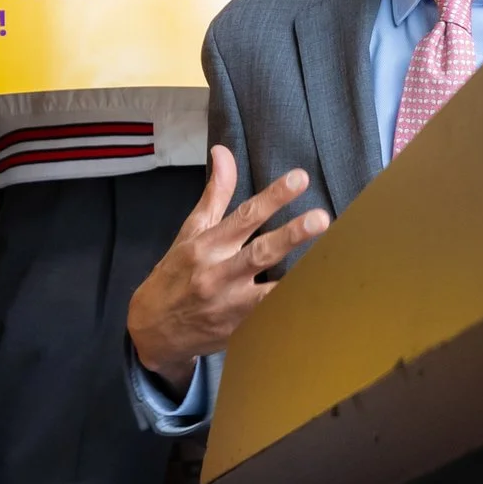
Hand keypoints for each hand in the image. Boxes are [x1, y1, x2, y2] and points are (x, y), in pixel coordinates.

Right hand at [127, 145, 329, 386]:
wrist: (153, 331)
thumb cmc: (175, 275)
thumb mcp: (190, 233)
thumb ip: (214, 194)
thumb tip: (223, 152)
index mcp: (207, 246)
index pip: (245, 216)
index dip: (273, 197)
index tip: (300, 179)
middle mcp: (218, 274)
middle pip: (260, 253)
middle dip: (291, 235)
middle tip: (321, 218)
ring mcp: (230, 306)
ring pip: (270, 293)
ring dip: (298, 279)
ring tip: (329, 265)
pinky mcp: (240, 331)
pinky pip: (270, 320)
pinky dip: (291, 311)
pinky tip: (317, 301)